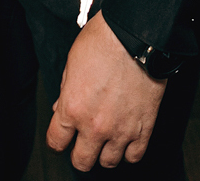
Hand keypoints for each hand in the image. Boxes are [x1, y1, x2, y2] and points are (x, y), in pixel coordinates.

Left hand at [47, 12, 166, 170]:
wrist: (135, 36)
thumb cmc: (102, 42)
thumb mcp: (72, 63)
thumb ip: (65, 92)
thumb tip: (60, 110)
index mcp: (72, 108)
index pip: (56, 142)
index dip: (57, 142)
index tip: (61, 139)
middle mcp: (94, 125)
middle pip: (81, 161)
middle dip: (79, 154)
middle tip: (82, 143)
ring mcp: (120, 130)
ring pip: (108, 163)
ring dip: (104, 153)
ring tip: (106, 139)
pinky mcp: (143, 128)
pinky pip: (134, 156)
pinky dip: (128, 152)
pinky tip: (125, 140)